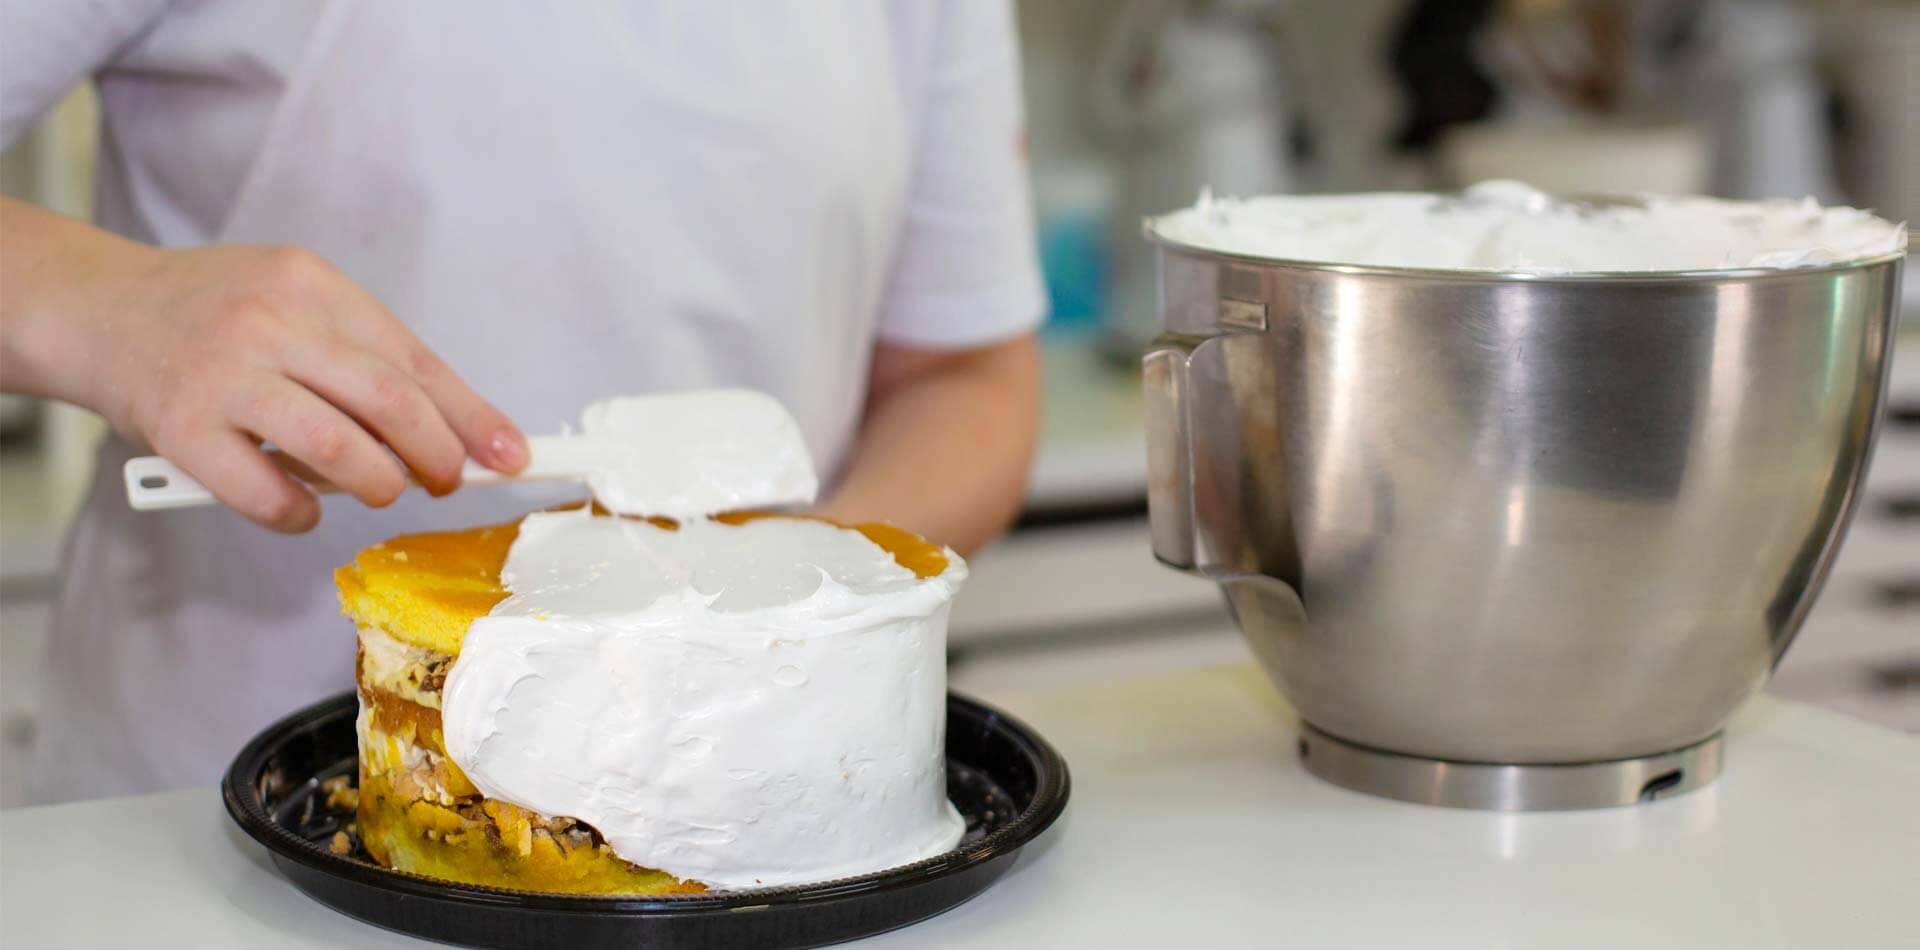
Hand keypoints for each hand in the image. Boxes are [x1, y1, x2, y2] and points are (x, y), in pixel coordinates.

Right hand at [0, 200, 526, 531]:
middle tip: (443, 481)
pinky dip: (300, 513)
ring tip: (380, 489)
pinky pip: (266, 492)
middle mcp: (271, 322)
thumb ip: (362, 355)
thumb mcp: (294, 301)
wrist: (100, 310)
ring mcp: (223, 375)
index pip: (414, 359)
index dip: (471, 416)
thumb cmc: (215, 315)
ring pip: (337, 448)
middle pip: (388, 401)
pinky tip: (304, 507)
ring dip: (377, 484)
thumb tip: (454, 430)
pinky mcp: (181, 428)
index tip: (508, 454)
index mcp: (313, 286)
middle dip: (436, 455)